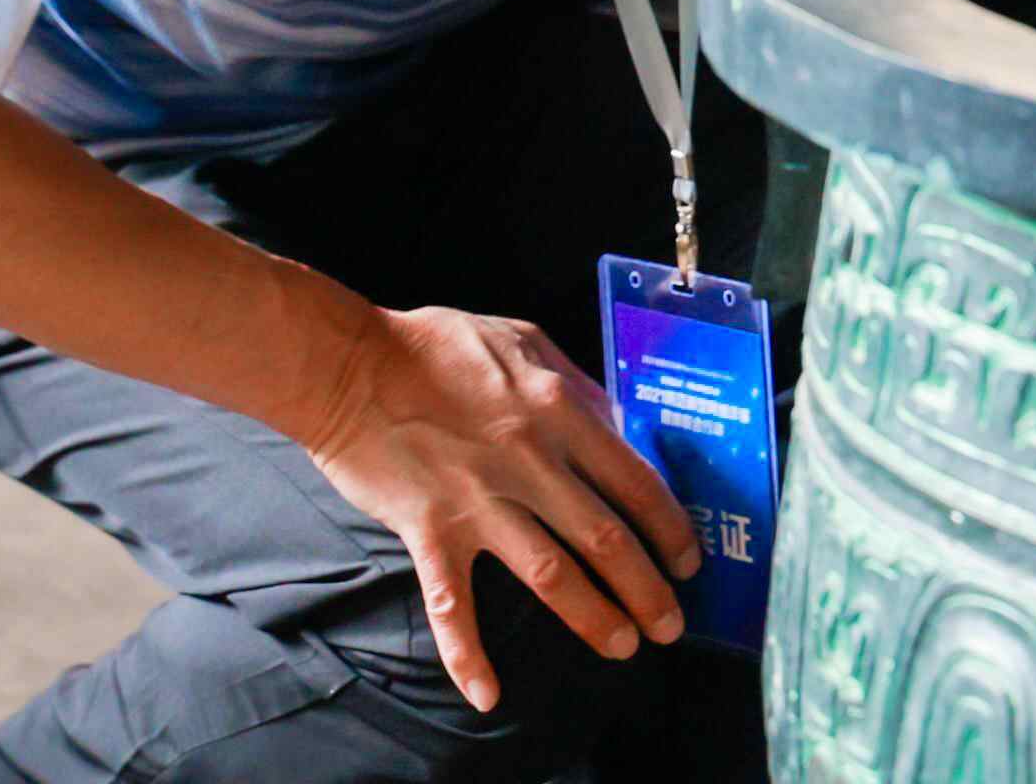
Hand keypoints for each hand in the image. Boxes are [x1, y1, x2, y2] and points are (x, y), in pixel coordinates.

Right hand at [287, 304, 700, 713]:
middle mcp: (529, 461)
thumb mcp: (521, 341)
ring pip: (550, 575)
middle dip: (646, 588)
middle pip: (604, 537)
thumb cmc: (433, 345)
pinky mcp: (429, 530)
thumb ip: (572, 380)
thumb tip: (614, 419)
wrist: (348, 364)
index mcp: (558, 412)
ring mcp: (478, 501)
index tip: (687, 559)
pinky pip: (452, 605)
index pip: (633, 482)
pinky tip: (487, 694)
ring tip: (621, 646)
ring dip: (591, 617)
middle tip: (669, 624)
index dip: (669, 528)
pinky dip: (468, 654)